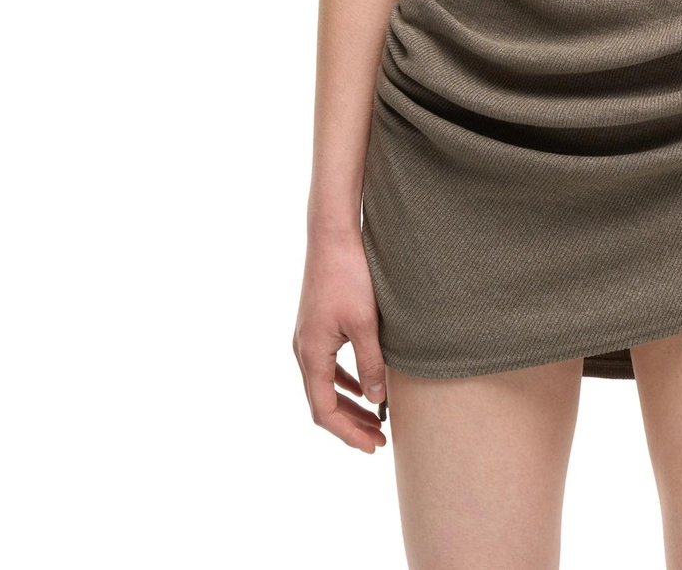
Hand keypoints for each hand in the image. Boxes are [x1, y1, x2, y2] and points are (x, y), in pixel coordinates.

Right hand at [293, 230, 389, 451]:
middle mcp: (303, 350)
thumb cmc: (349, 276)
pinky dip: (344, 382)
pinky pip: (327, 366)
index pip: (324, 411)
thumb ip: (370, 364)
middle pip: (322, 402)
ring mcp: (307, 338)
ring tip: (374, 421)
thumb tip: (376, 401)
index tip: (373, 446)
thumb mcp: (365, 324)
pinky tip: (362, 387)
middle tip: (379, 441)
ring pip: (324, 385)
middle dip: (350, 425)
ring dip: (348, 405)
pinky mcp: (316, 325)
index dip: (348, 433)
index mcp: (311, 354)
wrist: (333, 236)